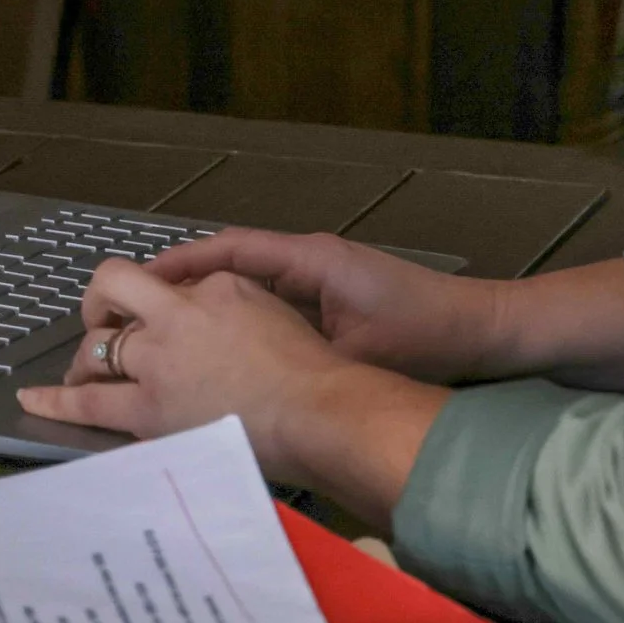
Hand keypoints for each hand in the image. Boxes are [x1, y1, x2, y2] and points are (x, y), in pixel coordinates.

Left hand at [15, 259, 447, 525]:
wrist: (322, 411)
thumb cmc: (319, 377)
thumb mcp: (279, 316)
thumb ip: (239, 308)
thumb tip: (213, 319)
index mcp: (217, 285)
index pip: (171, 283)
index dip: (163, 302)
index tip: (164, 317)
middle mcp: (178, 313)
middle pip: (116, 287)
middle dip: (102, 303)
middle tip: (104, 321)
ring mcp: (158, 359)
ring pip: (97, 344)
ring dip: (87, 356)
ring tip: (83, 368)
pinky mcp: (148, 406)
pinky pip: (88, 401)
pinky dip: (54, 399)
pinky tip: (32, 398)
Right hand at [140, 229, 505, 384]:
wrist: (486, 332)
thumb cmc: (431, 336)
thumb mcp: (359, 350)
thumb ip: (300, 355)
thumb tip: (243, 373)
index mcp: (311, 260)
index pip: (231, 249)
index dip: (181, 263)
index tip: (141, 278)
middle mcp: (311, 259)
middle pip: (230, 261)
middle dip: (182, 280)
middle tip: (137, 306)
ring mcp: (321, 277)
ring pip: (248, 282)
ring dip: (208, 298)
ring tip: (166, 326)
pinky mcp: (331, 298)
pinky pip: (271, 299)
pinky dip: (239, 314)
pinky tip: (220, 344)